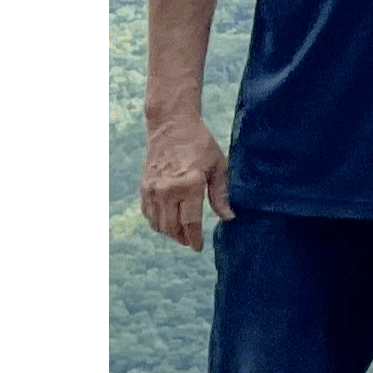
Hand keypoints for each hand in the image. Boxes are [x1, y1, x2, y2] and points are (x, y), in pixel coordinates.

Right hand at [141, 113, 231, 249]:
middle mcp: (167, 190)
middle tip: (191, 241)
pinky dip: (157, 222)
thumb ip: (221, 194)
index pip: (190, 223)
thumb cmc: (200, 144)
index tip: (198, 247)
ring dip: (169, 232)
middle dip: (182, 238)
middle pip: (171, 228)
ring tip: (181, 233)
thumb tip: (229, 217)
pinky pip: (148, 213)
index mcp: (189, 185)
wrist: (171, 125)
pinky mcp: (144, 187)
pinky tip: (168, 221)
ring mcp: (152, 189)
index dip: (195, 239)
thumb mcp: (218, 166)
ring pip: (157, 224)